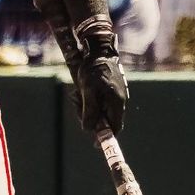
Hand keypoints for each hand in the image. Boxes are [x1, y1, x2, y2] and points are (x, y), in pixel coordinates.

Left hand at [72, 19, 128, 133]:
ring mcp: (114, 95)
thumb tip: (88, 129)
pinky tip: (79, 90)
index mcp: (117, 102)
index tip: (95, 144)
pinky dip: (88, 99)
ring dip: (85, 106)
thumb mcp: (88, 90)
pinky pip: (98, 101)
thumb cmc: (93, 69)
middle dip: (88, 115)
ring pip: (99, 109)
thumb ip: (90, 110)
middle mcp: (118, 101)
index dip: (105, 136)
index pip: (114, 127)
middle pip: (105, 119)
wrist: (98, 50)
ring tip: (75, 94)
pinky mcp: (109, 90)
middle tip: (75, 103)